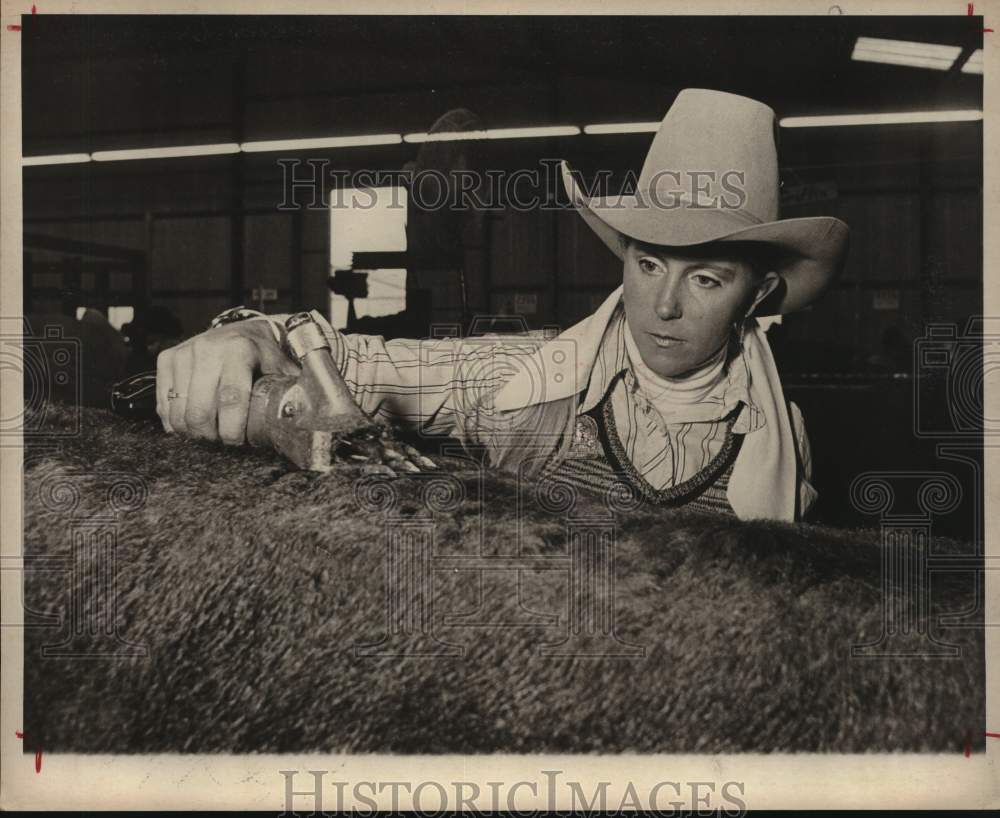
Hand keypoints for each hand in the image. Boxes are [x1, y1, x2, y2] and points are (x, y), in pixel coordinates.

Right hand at [156, 320, 297, 442]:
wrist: (246, 332)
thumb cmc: (267, 357)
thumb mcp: (283, 371)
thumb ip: (291, 394)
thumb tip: (304, 424)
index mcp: (239, 349)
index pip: (230, 398)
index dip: (232, 428)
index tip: (237, 441)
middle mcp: (208, 348)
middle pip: (199, 410)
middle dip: (211, 435)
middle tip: (224, 440)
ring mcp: (184, 353)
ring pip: (178, 411)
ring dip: (193, 431)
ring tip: (211, 432)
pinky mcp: (168, 359)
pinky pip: (164, 404)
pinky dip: (177, 421)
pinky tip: (195, 422)